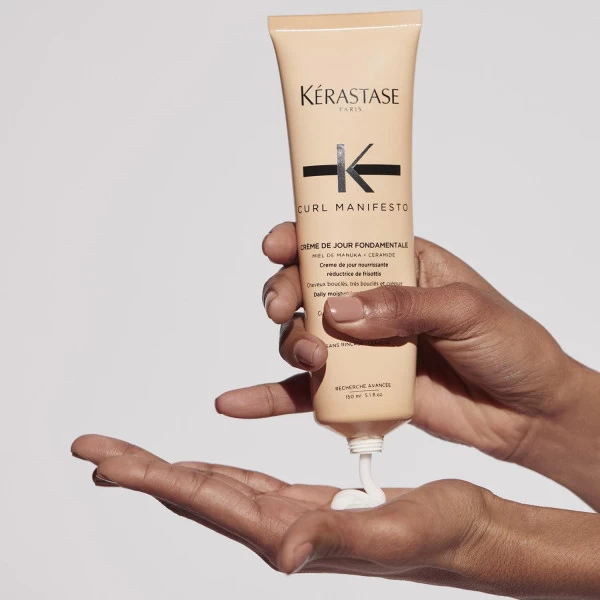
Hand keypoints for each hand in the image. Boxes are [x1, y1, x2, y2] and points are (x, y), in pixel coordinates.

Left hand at [71, 434, 599, 597]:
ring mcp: (289, 516)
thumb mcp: (394, 530)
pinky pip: (244, 484)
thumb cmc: (440, 534)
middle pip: (194, 495)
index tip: (102, 461)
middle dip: (141, 471)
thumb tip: (281, 553)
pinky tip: (198, 466)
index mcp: (290, 532)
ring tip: (128, 457)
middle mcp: (279, 527)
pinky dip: (212, 471)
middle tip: (93, 451)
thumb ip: (336, 538)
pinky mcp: (305, 503)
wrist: (467, 534)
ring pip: (212, 489)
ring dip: (167, 471)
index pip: (205, 502)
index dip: (151, 478)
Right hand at [216, 223, 599, 508]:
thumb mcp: (465, 310)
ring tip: (313, 359)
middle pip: (308, 287)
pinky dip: (269, 397)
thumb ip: (401, 307)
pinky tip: (236, 403)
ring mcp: (362, 345)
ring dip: (292, 343)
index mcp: (399, 264)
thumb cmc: (510, 345)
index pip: (341, 239)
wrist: (526, 412)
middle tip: (286, 310)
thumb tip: (339, 311)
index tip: (277, 247)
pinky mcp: (356, 387)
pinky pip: (305, 392)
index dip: (302, 237)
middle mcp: (372, 301)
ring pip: (304, 336)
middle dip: (285, 294)